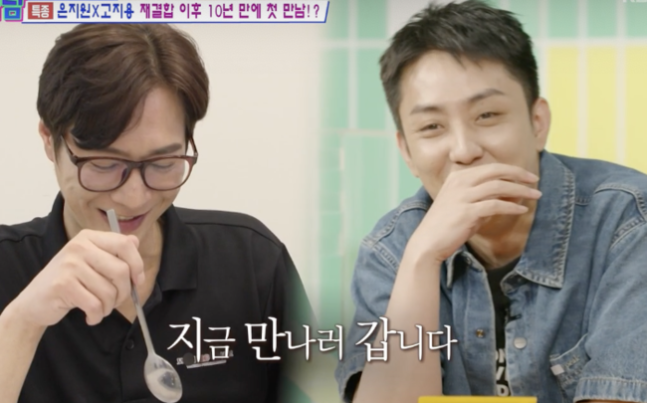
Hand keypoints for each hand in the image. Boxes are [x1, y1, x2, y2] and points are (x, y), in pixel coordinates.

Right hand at [10, 229, 144, 327]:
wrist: (34, 302)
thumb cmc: (69, 282)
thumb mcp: (91, 262)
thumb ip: (113, 251)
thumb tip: (135, 241)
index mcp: (89, 237)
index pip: (124, 244)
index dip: (137, 265)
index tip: (137, 281)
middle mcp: (79, 246)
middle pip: (121, 270)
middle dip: (124, 292)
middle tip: (116, 301)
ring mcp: (69, 265)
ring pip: (109, 291)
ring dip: (109, 307)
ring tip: (100, 309)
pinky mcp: (62, 285)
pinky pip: (94, 305)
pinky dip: (97, 315)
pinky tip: (91, 316)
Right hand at [408, 163, 540, 264]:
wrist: (428, 242)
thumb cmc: (447, 225)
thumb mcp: (466, 206)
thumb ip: (486, 199)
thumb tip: (513, 196)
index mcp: (458, 177)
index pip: (490, 167)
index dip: (511, 170)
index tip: (527, 177)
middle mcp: (459, 182)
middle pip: (496, 171)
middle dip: (518, 174)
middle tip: (535, 180)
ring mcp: (462, 196)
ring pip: (498, 186)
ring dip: (520, 191)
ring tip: (535, 195)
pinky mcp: (467, 211)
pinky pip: (495, 205)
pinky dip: (511, 207)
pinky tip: (522, 210)